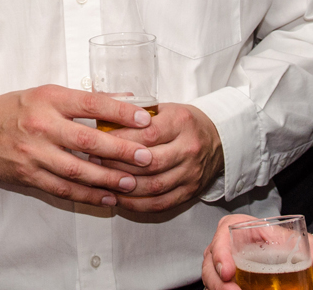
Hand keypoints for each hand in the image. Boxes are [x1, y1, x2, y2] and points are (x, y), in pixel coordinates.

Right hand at [0, 85, 158, 206]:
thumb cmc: (13, 109)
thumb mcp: (46, 94)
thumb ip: (83, 100)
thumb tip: (125, 98)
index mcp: (49, 99)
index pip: (91, 103)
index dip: (120, 111)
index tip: (145, 120)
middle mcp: (41, 125)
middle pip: (87, 139)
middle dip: (120, 150)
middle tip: (146, 158)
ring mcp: (34, 153)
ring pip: (77, 169)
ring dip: (107, 179)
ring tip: (132, 183)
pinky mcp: (28, 175)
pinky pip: (62, 189)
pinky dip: (87, 195)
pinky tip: (107, 198)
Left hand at [95, 102, 223, 211]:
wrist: (218, 139)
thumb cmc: (184, 122)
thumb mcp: (166, 108)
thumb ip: (138, 111)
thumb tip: (102, 113)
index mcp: (181, 122)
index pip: (148, 133)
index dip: (120, 139)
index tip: (98, 139)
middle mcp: (189, 148)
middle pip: (150, 162)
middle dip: (118, 164)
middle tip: (94, 161)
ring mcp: (191, 173)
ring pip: (154, 186)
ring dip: (124, 187)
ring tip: (102, 181)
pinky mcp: (190, 192)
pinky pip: (161, 203)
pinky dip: (137, 204)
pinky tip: (119, 199)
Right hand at [201, 215, 312, 288]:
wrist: (301, 267)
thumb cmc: (299, 249)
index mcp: (245, 228)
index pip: (224, 232)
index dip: (220, 252)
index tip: (229, 273)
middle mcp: (230, 248)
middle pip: (212, 262)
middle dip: (217, 281)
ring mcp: (226, 268)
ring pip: (212, 279)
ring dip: (219, 289)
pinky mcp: (230, 284)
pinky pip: (219, 288)